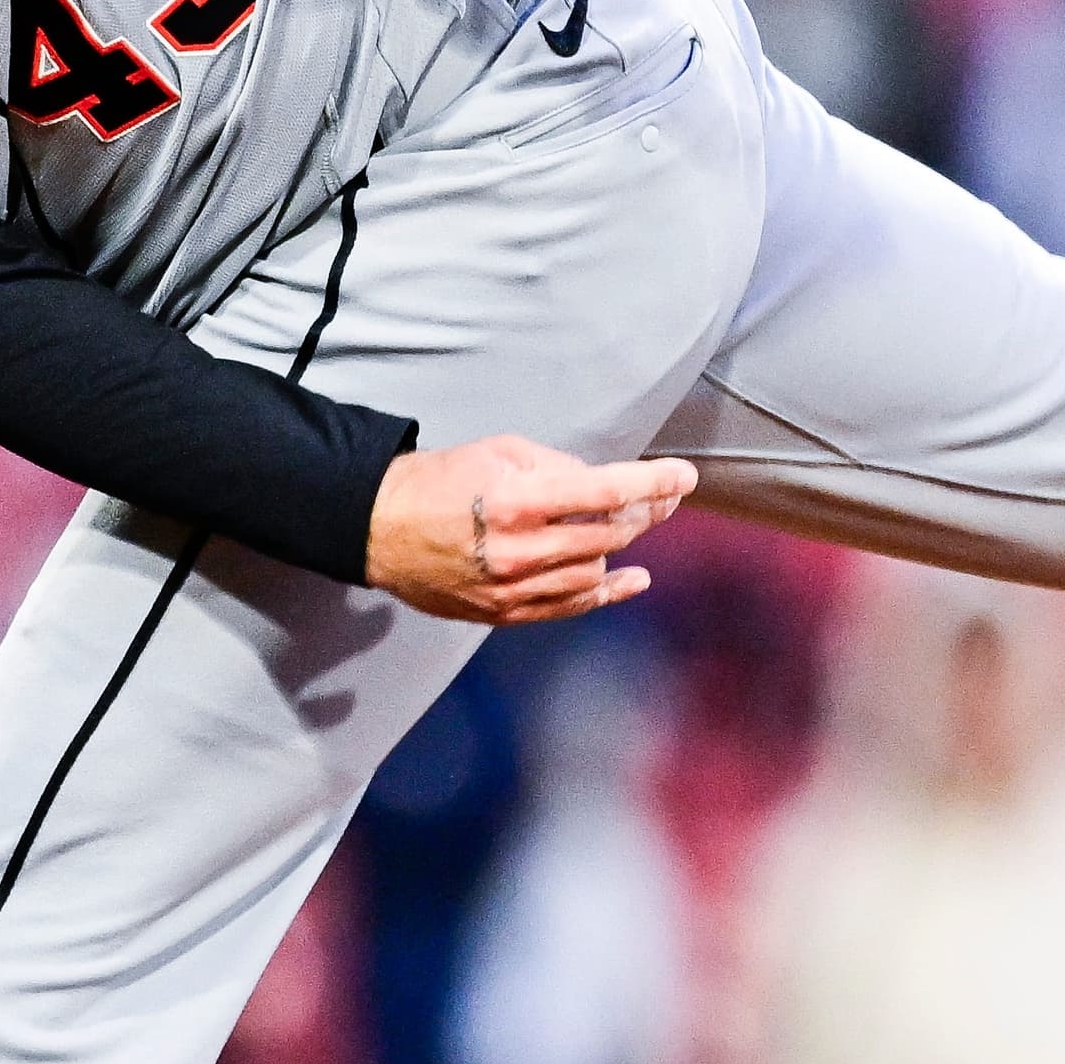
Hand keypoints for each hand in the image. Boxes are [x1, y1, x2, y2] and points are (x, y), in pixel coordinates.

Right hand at [367, 437, 696, 624]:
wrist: (380, 529)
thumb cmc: (438, 481)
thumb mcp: (498, 450)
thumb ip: (555, 465)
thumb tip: (598, 484)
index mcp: (518, 499)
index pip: (605, 492)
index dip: (652, 483)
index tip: (684, 475)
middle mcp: (521, 549)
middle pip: (608, 536)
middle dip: (646, 513)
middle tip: (667, 498)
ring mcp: (514, 587)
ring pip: (595, 572)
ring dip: (624, 548)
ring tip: (639, 525)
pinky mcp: (505, 612)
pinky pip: (570, 607)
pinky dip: (607, 593)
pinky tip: (633, 579)